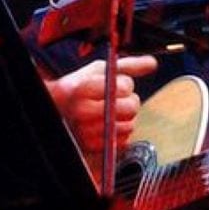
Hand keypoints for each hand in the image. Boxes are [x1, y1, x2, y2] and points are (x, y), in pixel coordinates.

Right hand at [44, 56, 156, 184]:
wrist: (56, 108)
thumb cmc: (79, 86)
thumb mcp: (99, 70)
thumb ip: (128, 66)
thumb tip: (152, 63)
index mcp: (83, 89)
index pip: (124, 87)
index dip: (125, 84)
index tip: (115, 84)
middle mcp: (83, 111)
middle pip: (131, 107)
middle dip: (130, 101)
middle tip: (118, 98)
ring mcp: (87, 131)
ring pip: (130, 125)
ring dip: (126, 117)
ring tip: (111, 110)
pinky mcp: (92, 146)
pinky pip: (123, 140)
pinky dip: (121, 131)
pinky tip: (109, 123)